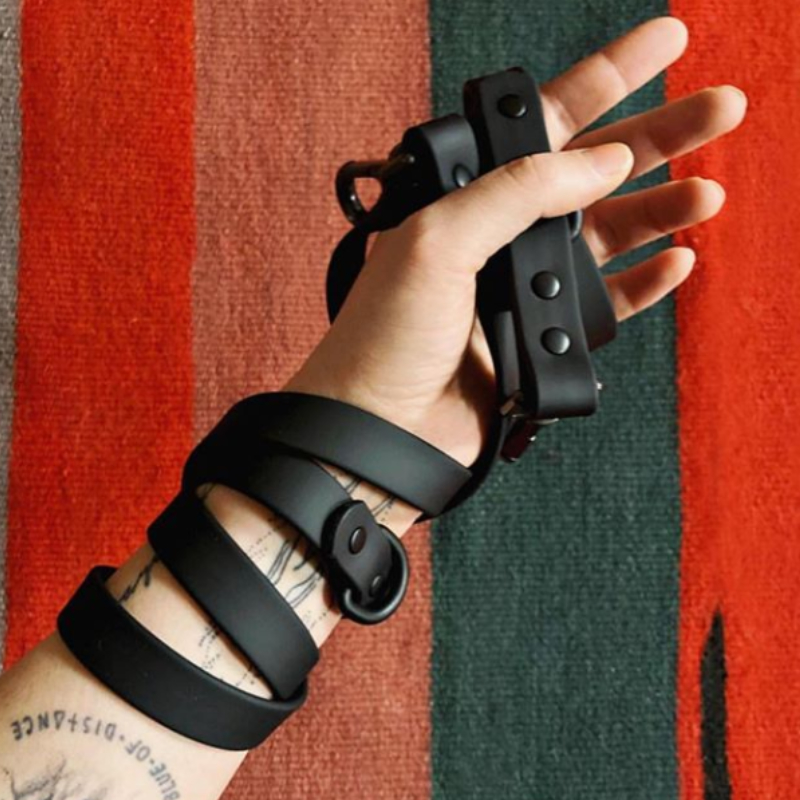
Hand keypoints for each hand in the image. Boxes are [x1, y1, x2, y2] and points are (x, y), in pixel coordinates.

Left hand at [285, 16, 746, 467]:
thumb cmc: (383, 338)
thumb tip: (600, 160)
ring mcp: (525, 288)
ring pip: (610, 235)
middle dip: (658, 136)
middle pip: (595, 172)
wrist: (381, 430)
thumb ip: (517, 192)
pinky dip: (645, 282)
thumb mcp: (437, 242)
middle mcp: (501, 236)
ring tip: (708, 190)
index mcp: (469, 197)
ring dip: (662, 208)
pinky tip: (676, 259)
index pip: (546, 124)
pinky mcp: (542, 339)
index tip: (662, 44)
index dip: (605, 79)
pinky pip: (608, 304)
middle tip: (720, 109)